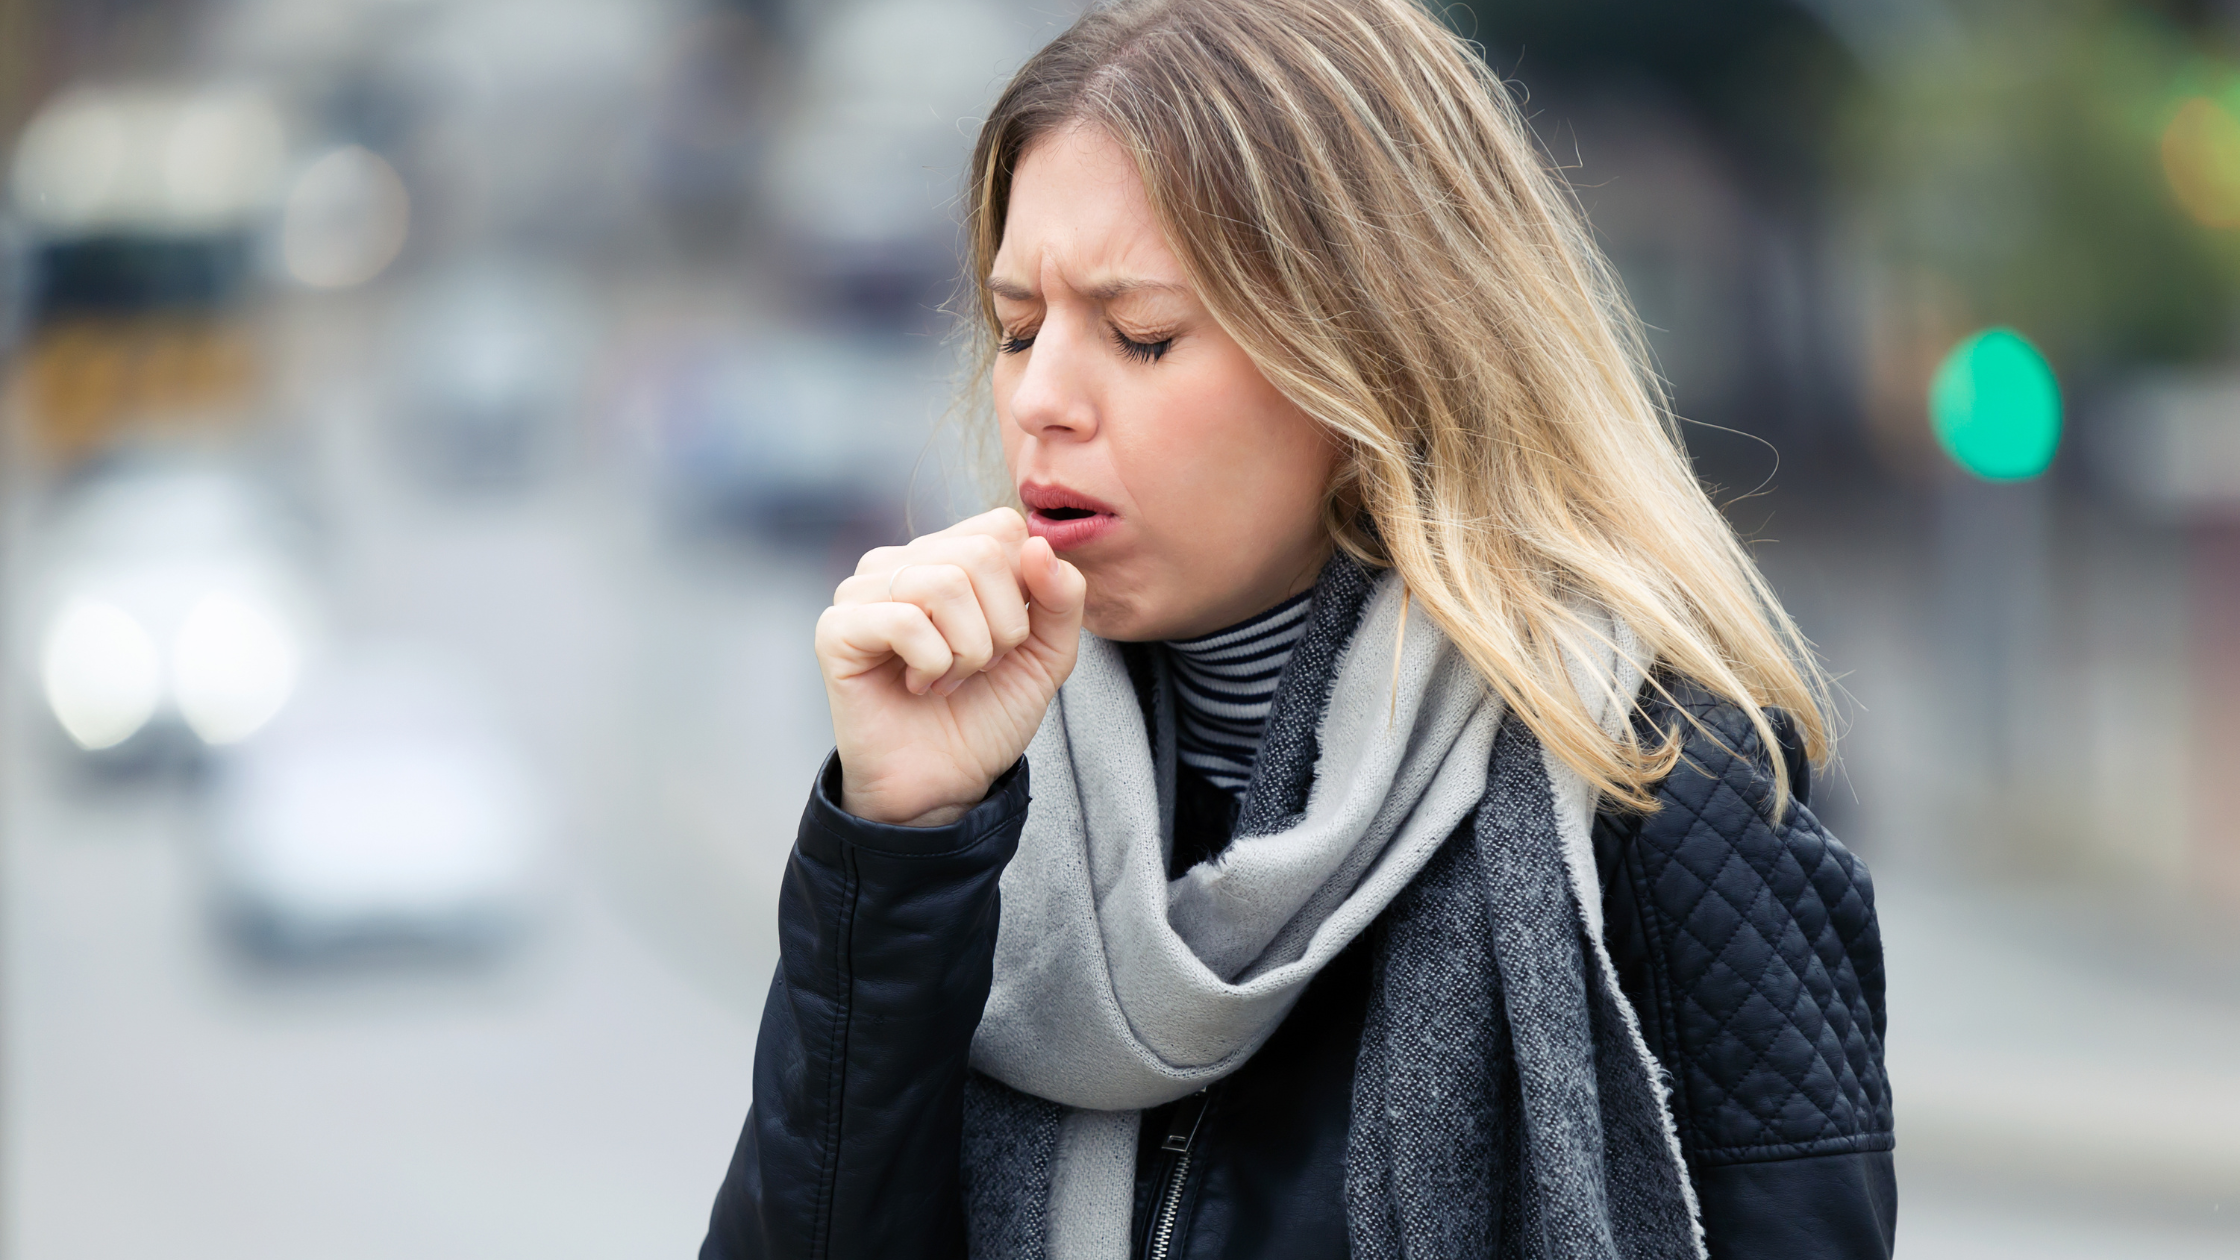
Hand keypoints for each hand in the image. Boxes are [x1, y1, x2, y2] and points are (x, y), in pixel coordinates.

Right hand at [814, 508, 1086, 825]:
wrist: (944, 782)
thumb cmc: (986, 713)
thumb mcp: (1047, 654)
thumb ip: (1061, 598)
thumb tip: (1039, 546)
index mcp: (946, 555)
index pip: (1002, 528)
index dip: (1025, 589)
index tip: (1007, 639)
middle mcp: (900, 562)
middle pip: (980, 554)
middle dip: (1002, 626)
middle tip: (979, 666)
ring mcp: (862, 591)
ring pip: (945, 584)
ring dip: (968, 650)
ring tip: (949, 678)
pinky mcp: (837, 629)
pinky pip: (905, 620)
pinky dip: (932, 663)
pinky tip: (920, 686)